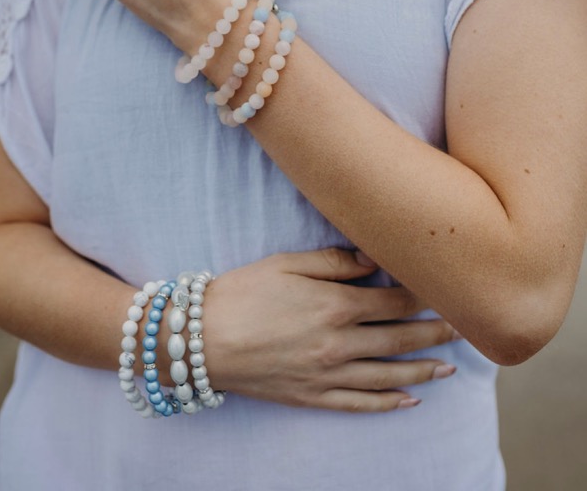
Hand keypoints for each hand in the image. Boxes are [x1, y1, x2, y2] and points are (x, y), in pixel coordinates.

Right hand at [157, 248, 458, 412]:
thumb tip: (373, 260)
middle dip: (434, 333)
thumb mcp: (287, 263)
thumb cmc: (242, 292)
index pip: (393, 300)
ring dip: (422, 371)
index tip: (445, 289)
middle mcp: (339, 343)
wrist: (200, 339)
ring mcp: (327, 374)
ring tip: (449, 369)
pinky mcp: (311, 397)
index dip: (422, 295)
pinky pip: (359, 403)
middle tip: (464, 329)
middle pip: (399, 339)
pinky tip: (409, 400)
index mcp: (334, 305)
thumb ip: (335, 262)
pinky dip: (387, 403)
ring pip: (387, 375)